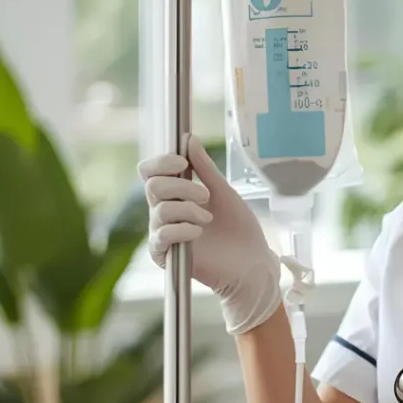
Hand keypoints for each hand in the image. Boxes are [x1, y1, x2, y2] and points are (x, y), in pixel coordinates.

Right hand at [138, 136, 282, 334]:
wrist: (252, 262)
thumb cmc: (239, 229)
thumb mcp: (224, 193)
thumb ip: (205, 169)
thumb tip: (189, 139)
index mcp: (175, 194)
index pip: (150, 171)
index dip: (162, 162)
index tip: (184, 163)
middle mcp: (164, 212)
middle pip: (152, 186)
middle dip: (182, 187)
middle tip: (206, 196)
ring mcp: (164, 233)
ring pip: (160, 209)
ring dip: (188, 209)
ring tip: (208, 218)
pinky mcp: (166, 255)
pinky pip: (162, 235)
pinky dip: (182, 229)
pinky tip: (199, 233)